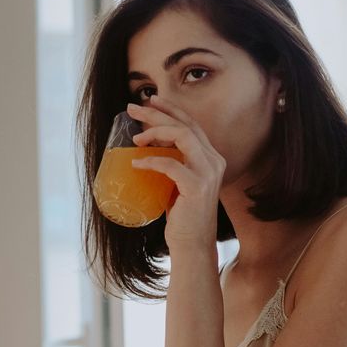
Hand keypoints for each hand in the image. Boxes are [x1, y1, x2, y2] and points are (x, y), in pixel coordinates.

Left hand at [126, 94, 225, 249]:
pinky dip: (151, 161)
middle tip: (132, 108)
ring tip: (135, 137)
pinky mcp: (197, 186)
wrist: (192, 245)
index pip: (192, 124)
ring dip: (156, 131)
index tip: (150, 100)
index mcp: (211, 157)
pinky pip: (170, 164)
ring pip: (183, 136)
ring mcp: (208, 173)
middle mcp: (214, 160)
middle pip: (185, 125)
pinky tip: (136, 163)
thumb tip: (142, 150)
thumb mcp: (176, 183)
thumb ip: (171, 165)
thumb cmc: (182, 216)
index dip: (171, 109)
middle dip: (157, 113)